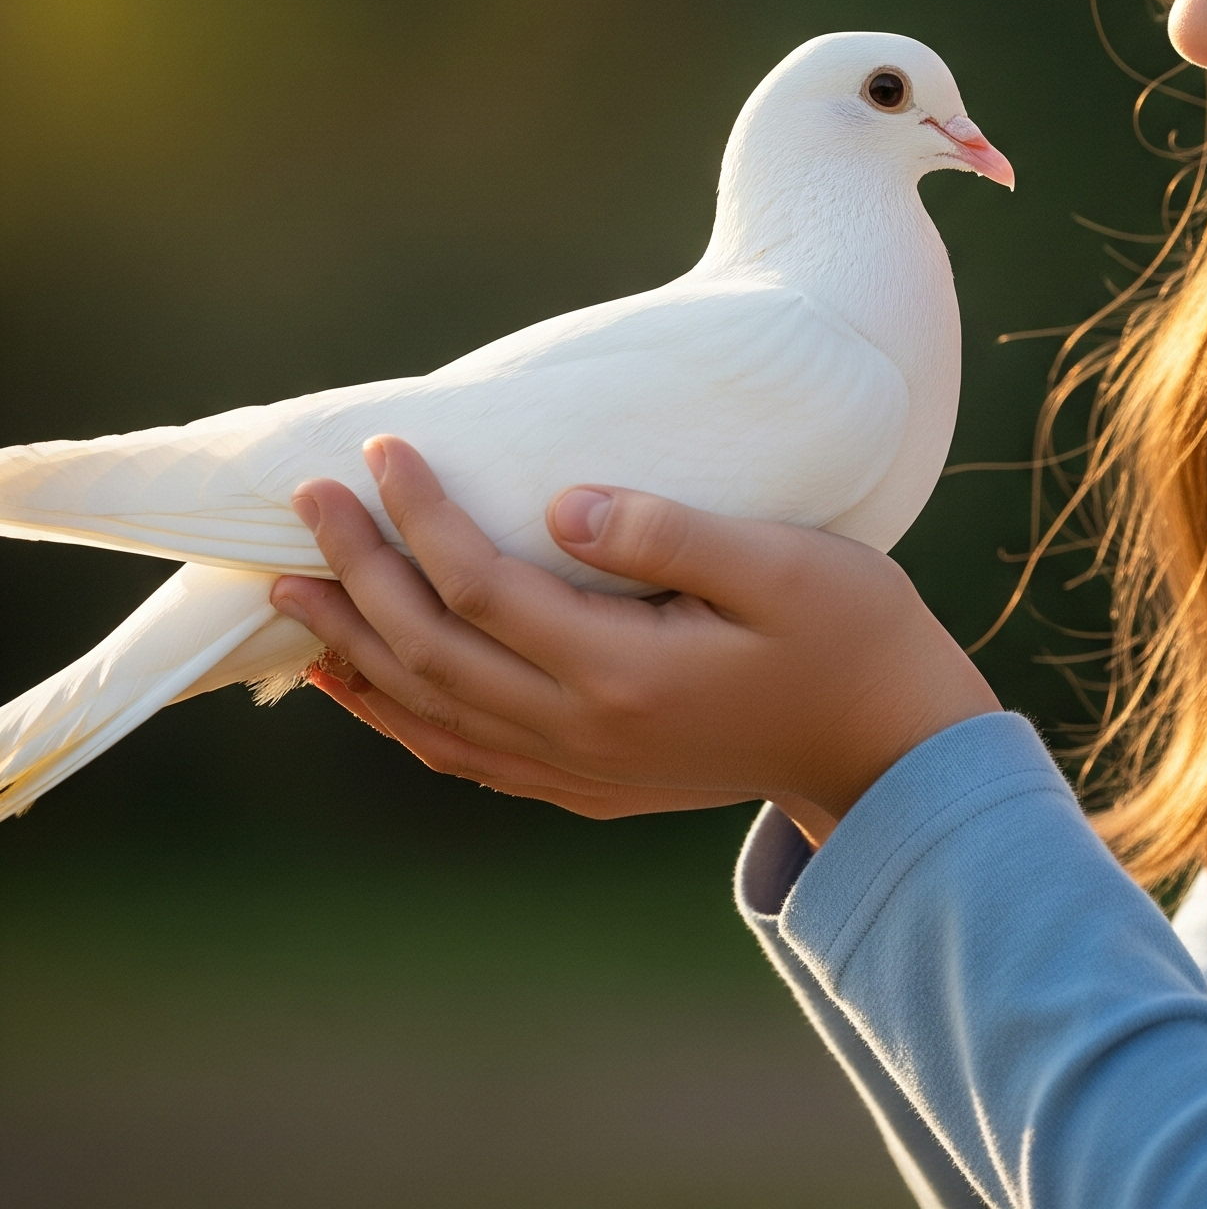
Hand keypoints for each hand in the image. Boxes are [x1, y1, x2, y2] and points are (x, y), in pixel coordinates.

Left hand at [271, 437, 1000, 846]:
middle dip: (360, 572)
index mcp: (623, 671)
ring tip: (294, 595)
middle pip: (433, 650)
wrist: (889, 745)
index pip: (483, 585)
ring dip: (356, 650)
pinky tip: (367, 685)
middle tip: (305, 501)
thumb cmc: (850, 632)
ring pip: (432, 712)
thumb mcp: (783, 563)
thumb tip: (562, 505)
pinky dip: (401, 716)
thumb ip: (669, 533)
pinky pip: (466, 754)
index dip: (422, 516)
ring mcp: (582, 769)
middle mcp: (583, 733)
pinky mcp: (592, 782)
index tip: (385, 448)